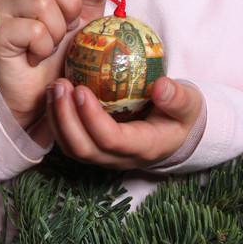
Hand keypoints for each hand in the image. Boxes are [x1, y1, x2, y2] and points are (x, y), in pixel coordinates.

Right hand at [0, 0, 109, 129]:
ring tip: (49, 45)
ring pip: (43, 2)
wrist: (36, 93)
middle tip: (66, 27)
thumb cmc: (57, 53)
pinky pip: (34, 29)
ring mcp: (0, 6)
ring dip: (57, 31)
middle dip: (70, 5)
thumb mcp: (84, 19)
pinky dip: (44, 48)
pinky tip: (36, 56)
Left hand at [47, 75, 202, 169]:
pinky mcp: (95, 148)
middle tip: (59, 85)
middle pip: (84, 149)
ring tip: (53, 88)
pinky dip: (57, 121)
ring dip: (57, 120)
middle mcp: (121, 158)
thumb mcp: (189, 104)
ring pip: (73, 149)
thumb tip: (161, 86)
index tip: (81, 89)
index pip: (112, 140)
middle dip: (66, 119)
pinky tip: (55, 95)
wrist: (177, 133)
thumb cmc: (182, 115)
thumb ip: (177, 97)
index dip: (92, 118)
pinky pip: (70, 142)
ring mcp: (106, 156)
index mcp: (144, 147)